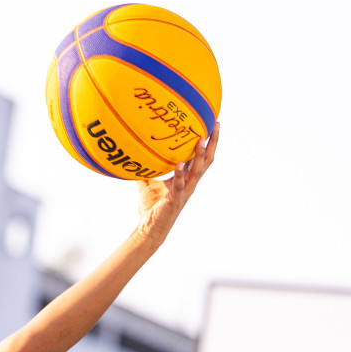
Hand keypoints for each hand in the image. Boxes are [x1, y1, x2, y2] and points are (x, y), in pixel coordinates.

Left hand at [135, 122, 219, 246]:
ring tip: (201, 139)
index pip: (201, 157)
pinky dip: (179, 174)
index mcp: (186, 178)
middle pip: (207, 160)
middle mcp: (189, 183)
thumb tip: (134, 154)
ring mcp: (184, 191)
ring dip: (200, 155)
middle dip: (213, 142)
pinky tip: (180, 163)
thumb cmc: (152, 207)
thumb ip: (146, 170)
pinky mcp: (175, 200)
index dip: (208, 142)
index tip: (212, 123)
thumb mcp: (147, 184)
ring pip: (198, 171)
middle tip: (216, 124)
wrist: (149, 228)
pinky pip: (179, 184)